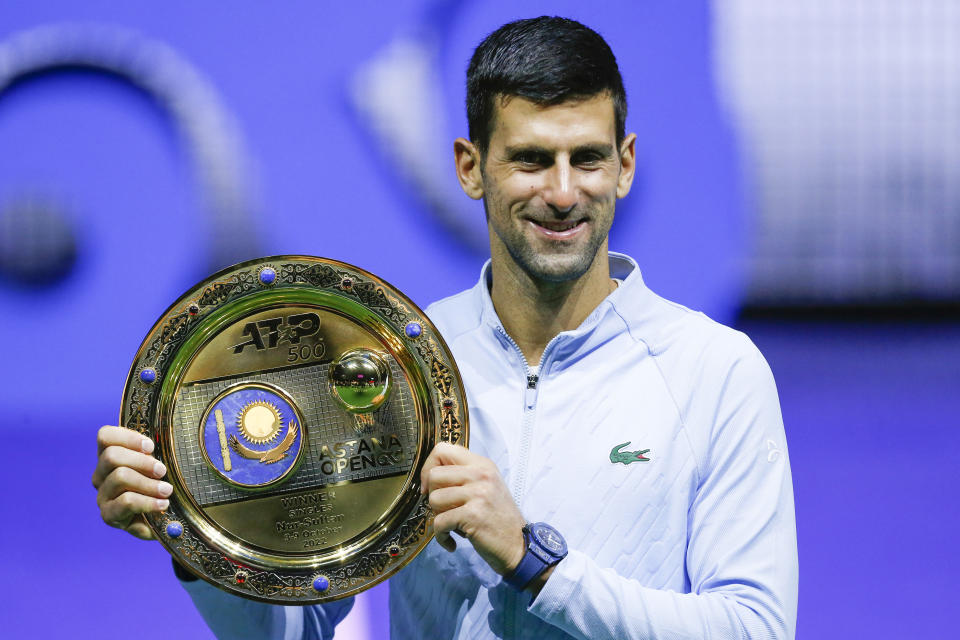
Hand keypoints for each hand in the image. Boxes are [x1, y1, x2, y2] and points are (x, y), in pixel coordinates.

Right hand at [92, 425, 171, 539]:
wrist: (162, 520)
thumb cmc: (162, 485)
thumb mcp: (160, 464)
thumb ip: (156, 451)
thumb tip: (166, 436)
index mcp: (111, 456)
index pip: (105, 436)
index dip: (128, 438)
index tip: (151, 446)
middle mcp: (101, 474)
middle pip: (111, 456)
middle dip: (141, 461)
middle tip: (162, 471)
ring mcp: (102, 494)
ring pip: (120, 477)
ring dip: (148, 483)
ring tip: (167, 490)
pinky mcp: (108, 514)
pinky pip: (126, 502)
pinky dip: (148, 502)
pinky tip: (163, 504)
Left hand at [420, 442, 525, 575]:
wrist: (519, 545)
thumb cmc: (498, 519)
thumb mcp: (486, 487)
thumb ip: (463, 476)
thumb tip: (429, 475)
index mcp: (482, 464)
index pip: (443, 449)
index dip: (428, 467)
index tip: (430, 486)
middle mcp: (481, 474)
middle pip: (434, 475)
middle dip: (432, 496)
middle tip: (445, 510)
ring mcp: (478, 493)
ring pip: (434, 499)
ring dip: (438, 517)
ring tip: (452, 525)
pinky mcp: (472, 515)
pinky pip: (439, 522)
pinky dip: (441, 536)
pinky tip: (451, 542)